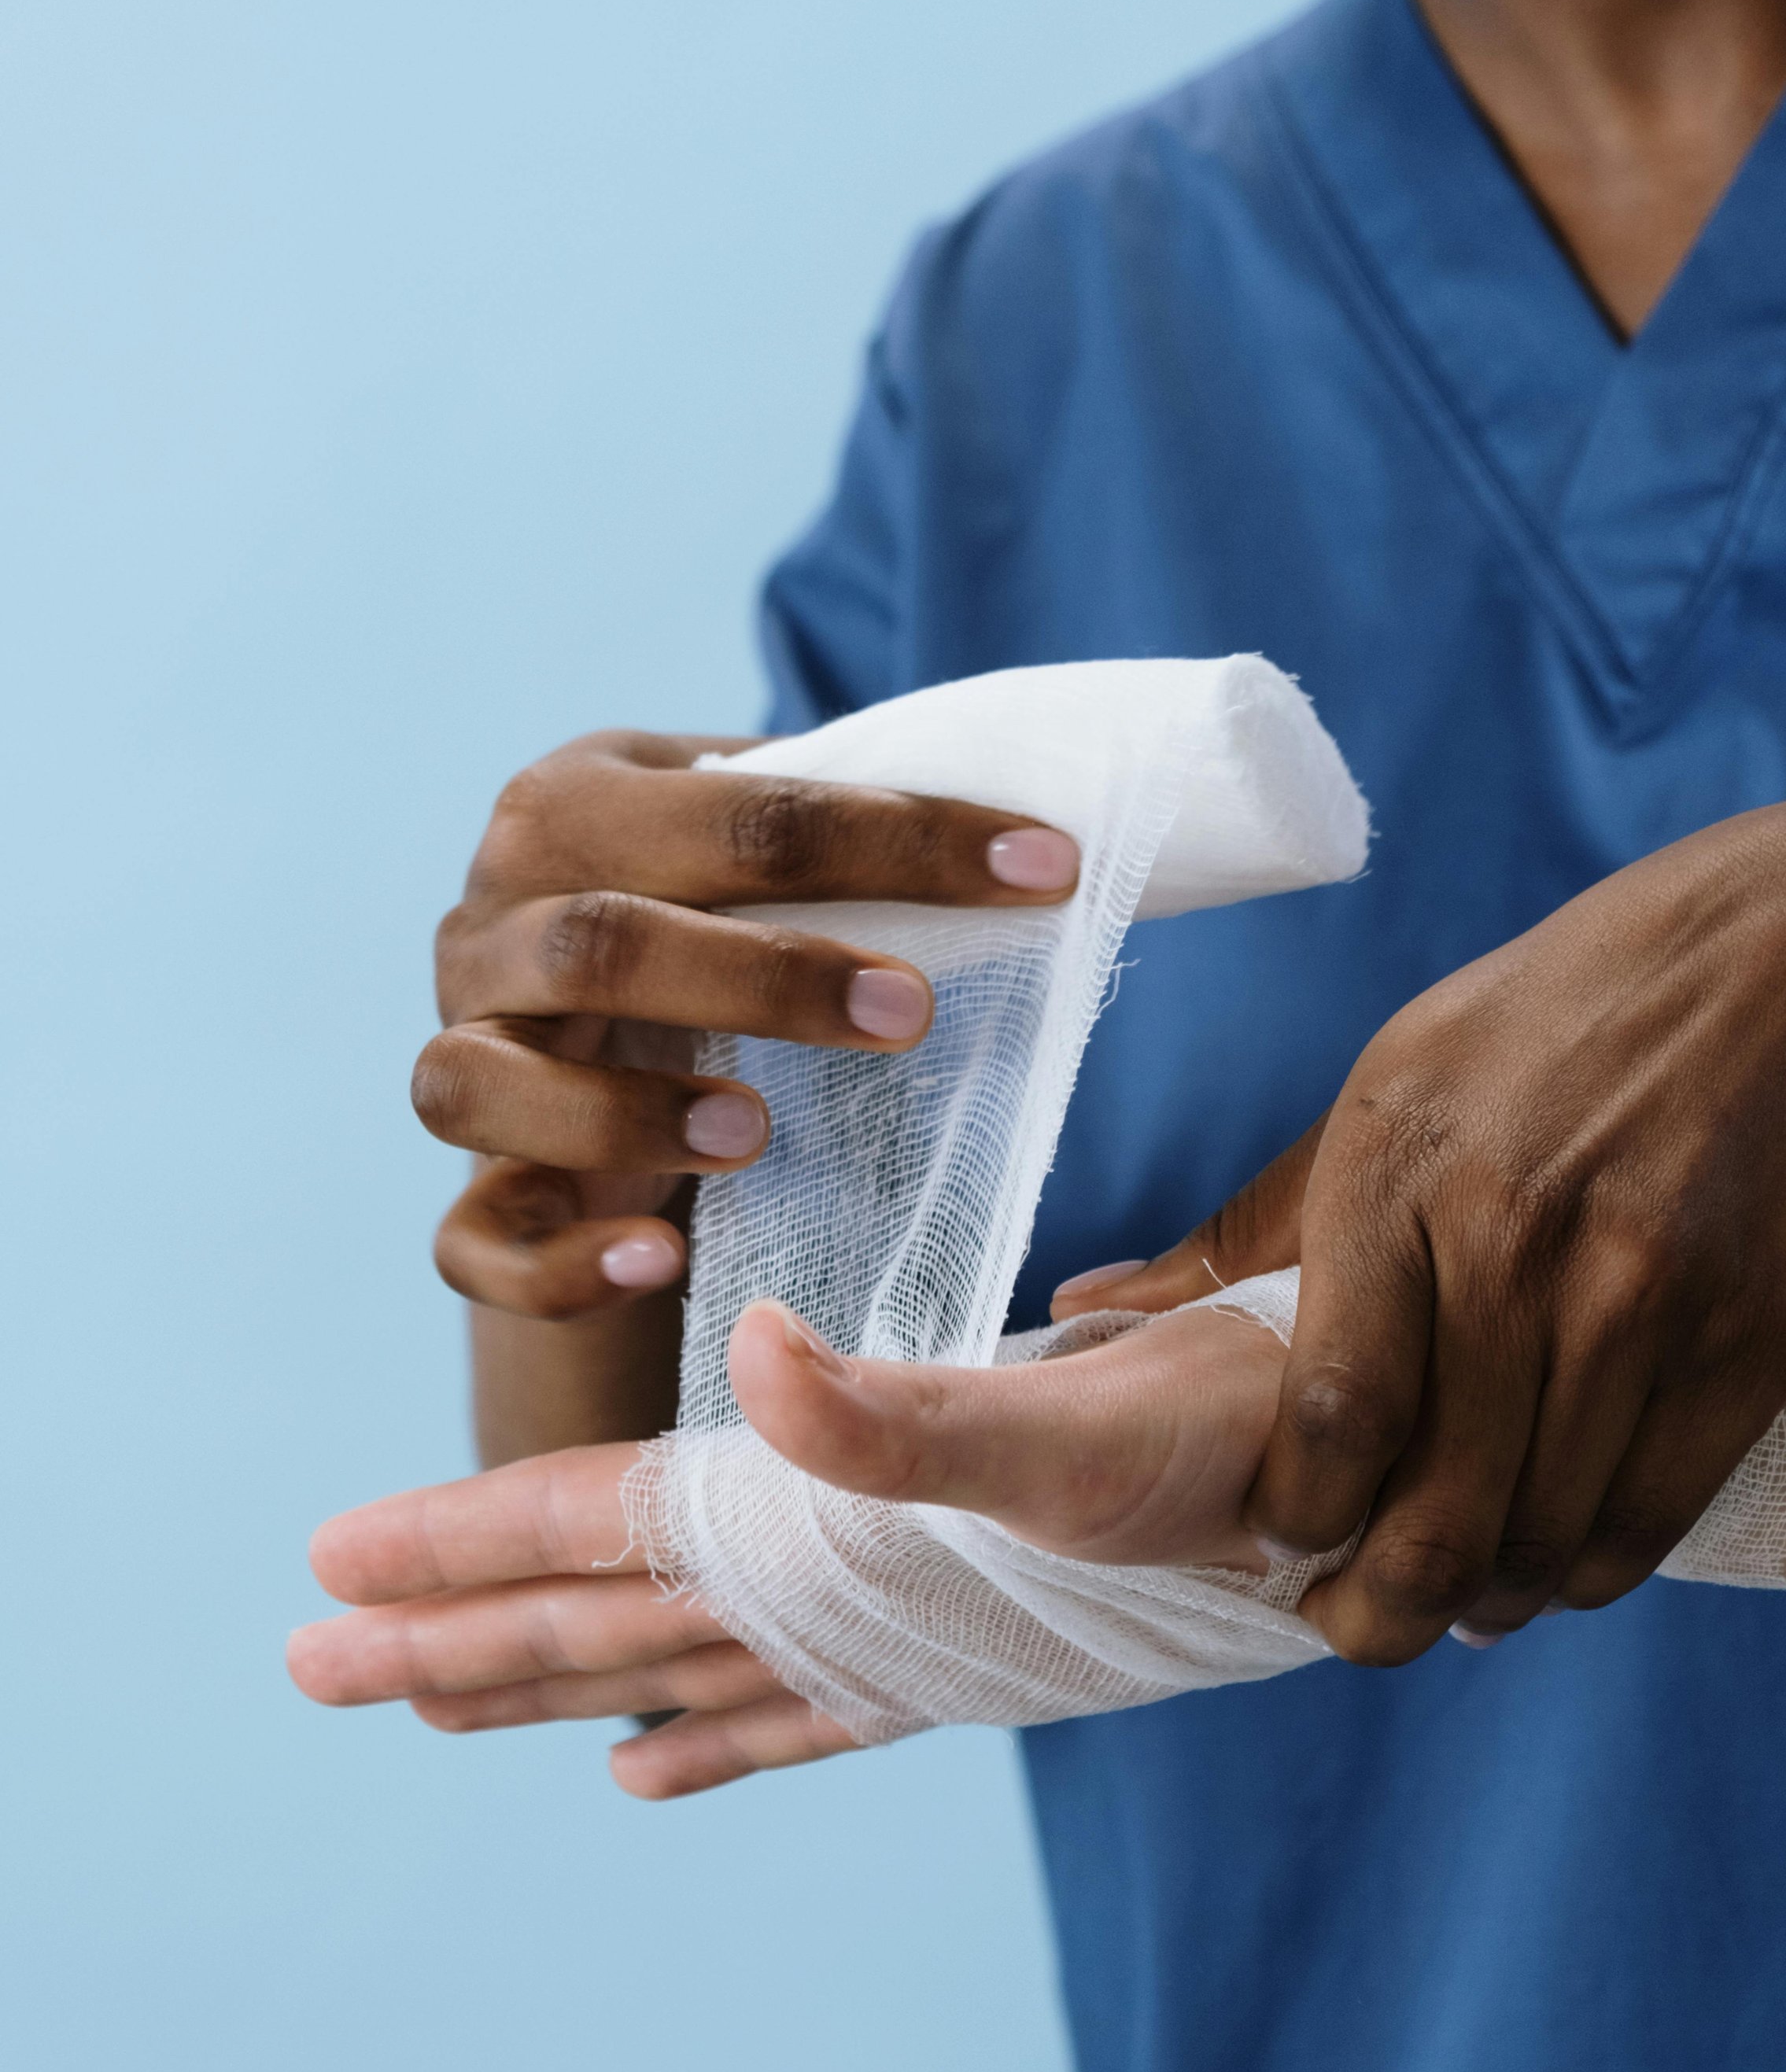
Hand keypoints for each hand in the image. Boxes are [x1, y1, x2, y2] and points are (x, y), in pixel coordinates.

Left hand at [292, 1296, 1295, 1794]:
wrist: (1359, 1507)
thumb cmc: (1227, 1449)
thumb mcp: (1071, 1421)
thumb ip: (907, 1417)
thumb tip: (761, 1362)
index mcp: (832, 1534)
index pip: (605, 1531)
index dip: (464, 1539)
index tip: (330, 1565)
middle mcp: (838, 1604)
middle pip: (602, 1625)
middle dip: (451, 1639)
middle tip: (309, 1664)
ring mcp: (890, 1639)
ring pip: (674, 1670)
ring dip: (548, 1683)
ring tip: (434, 1704)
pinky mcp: (952, 1649)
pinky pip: (794, 1712)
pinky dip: (711, 1740)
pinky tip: (645, 1773)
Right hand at [419, 728, 1078, 1318]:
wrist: (586, 1039)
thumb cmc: (706, 924)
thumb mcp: (752, 855)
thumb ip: (843, 829)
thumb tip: (1039, 839)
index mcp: (574, 808)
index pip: (736, 809)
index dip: (898, 838)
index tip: (1041, 870)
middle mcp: (487, 925)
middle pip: (597, 939)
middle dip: (764, 976)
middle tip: (911, 1017)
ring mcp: (458, 1058)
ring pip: (479, 1084)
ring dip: (624, 1112)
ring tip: (757, 1135)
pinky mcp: (464, 1192)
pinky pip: (471, 1241)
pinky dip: (558, 1261)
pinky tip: (659, 1263)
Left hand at [1053, 796, 1785, 1661]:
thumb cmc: (1576, 1009)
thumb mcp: (1400, 1075)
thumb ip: (1257, 1220)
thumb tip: (1090, 1306)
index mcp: (1397, 1167)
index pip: (1328, 1414)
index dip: (1296, 1520)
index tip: (1283, 1547)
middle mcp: (1513, 1237)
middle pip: (1431, 1506)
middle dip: (1380, 1610)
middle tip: (1360, 1630)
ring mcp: (1641, 1289)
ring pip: (1542, 1530)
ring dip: (1491, 1598)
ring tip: (1462, 1602)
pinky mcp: (1748, 1331)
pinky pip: (1650, 1512)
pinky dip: (1594, 1569)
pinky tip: (1561, 1566)